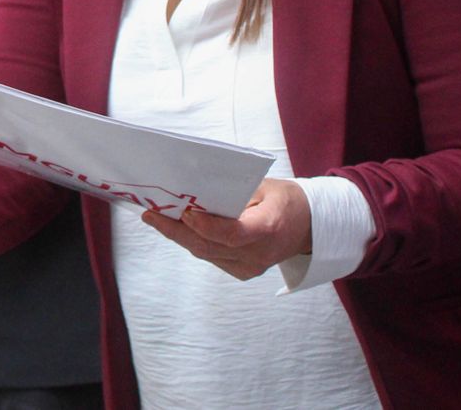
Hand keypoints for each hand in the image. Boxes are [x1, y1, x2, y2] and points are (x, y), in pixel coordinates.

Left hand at [141, 178, 312, 279]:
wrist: (309, 227)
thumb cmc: (285, 201)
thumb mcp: (265, 187)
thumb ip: (234, 193)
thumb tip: (197, 192)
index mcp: (270, 228)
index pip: (234, 234)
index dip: (207, 226)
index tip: (185, 212)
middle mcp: (260, 253)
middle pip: (210, 246)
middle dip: (176, 231)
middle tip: (151, 214)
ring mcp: (251, 267)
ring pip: (206, 253)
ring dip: (179, 236)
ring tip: (155, 217)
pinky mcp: (244, 272)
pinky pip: (212, 257)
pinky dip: (193, 242)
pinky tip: (176, 228)